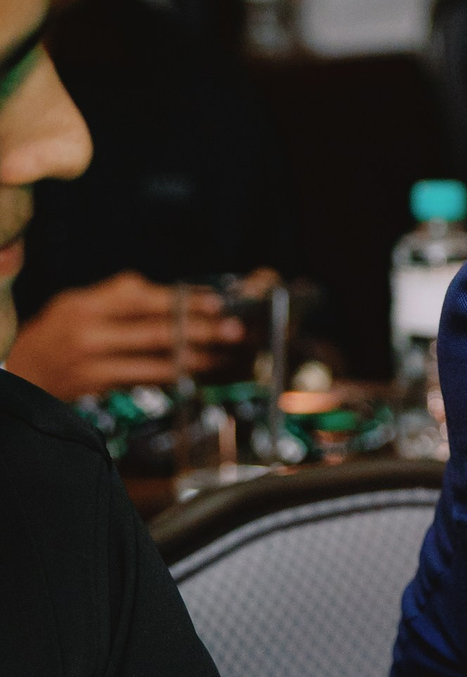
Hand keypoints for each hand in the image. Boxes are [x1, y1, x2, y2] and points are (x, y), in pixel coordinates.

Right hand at [6, 274, 243, 402]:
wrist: (23, 373)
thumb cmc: (56, 332)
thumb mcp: (76, 301)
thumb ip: (117, 294)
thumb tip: (162, 290)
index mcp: (87, 305)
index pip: (143, 299)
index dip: (182, 300)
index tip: (215, 302)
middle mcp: (90, 333)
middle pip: (154, 331)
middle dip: (199, 331)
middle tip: (233, 331)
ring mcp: (93, 363)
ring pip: (154, 360)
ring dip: (193, 359)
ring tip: (222, 356)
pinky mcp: (98, 386)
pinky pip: (143, 379)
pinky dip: (172, 375)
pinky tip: (193, 373)